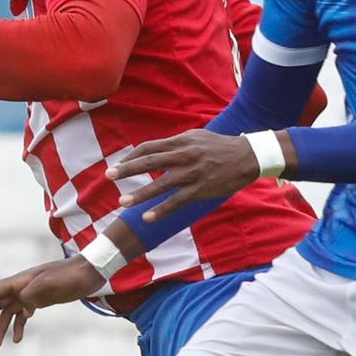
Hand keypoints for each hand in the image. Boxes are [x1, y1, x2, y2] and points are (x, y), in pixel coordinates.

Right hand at [0, 258, 103, 349]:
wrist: (89, 272)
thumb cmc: (70, 275)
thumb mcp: (50, 284)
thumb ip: (33, 294)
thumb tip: (23, 310)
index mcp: (20, 281)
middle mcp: (21, 288)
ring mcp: (30, 295)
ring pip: (8, 314)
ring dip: (1, 329)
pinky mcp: (39, 301)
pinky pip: (22, 315)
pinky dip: (18, 327)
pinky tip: (17, 339)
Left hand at [107, 129, 283, 222]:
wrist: (247, 156)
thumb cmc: (219, 147)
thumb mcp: (196, 137)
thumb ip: (175, 144)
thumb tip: (153, 150)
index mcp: (181, 142)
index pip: (148, 148)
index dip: (131, 156)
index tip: (118, 165)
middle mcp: (184, 156)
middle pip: (149, 162)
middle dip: (126, 170)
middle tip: (108, 176)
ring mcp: (192, 174)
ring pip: (160, 184)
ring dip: (139, 194)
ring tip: (122, 201)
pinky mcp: (200, 190)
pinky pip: (176, 202)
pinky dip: (161, 210)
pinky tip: (147, 217)